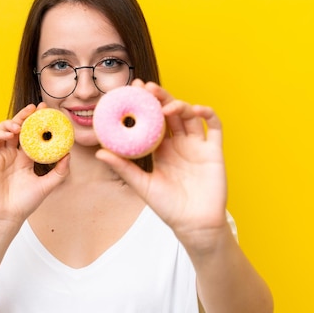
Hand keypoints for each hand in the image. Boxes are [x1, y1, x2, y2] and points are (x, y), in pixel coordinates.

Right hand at [0, 103, 69, 229]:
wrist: (8, 216)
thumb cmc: (26, 203)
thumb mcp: (48, 185)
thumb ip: (60, 171)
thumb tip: (69, 155)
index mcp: (25, 158)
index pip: (30, 134)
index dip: (36, 121)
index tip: (46, 110)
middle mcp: (12, 155)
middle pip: (16, 128)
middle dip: (24, 116)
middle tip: (35, 108)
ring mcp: (0, 156)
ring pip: (2, 131)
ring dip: (10, 123)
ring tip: (20, 124)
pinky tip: (9, 133)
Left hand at [96, 80, 227, 248]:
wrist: (194, 225)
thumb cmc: (167, 208)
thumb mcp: (142, 185)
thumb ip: (123, 168)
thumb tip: (99, 153)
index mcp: (161, 149)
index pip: (152, 120)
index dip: (144, 104)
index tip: (132, 90)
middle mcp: (179, 144)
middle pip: (170, 112)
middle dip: (159, 97)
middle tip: (146, 88)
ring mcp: (197, 145)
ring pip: (189, 115)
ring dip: (179, 104)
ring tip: (165, 106)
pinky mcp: (214, 150)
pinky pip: (214, 126)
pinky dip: (207, 113)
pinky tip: (196, 110)